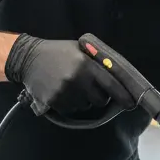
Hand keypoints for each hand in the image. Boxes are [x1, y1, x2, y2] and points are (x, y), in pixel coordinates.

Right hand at [5, 34, 132, 116]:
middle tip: (91, 89)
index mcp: (87, 65)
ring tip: (72, 87)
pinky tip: (62, 92)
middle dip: (100, 97)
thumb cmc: (58, 52)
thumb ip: (98, 62)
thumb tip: (120, 78)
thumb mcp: (80, 50)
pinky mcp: (53, 102)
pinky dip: (70, 104)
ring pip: (85, 106)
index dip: (124, 97)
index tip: (131, 104)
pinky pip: (70, 109)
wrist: (28, 58)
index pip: (112, 86)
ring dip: (84, 100)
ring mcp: (65, 92)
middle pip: (100, 101)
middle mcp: (78, 80)